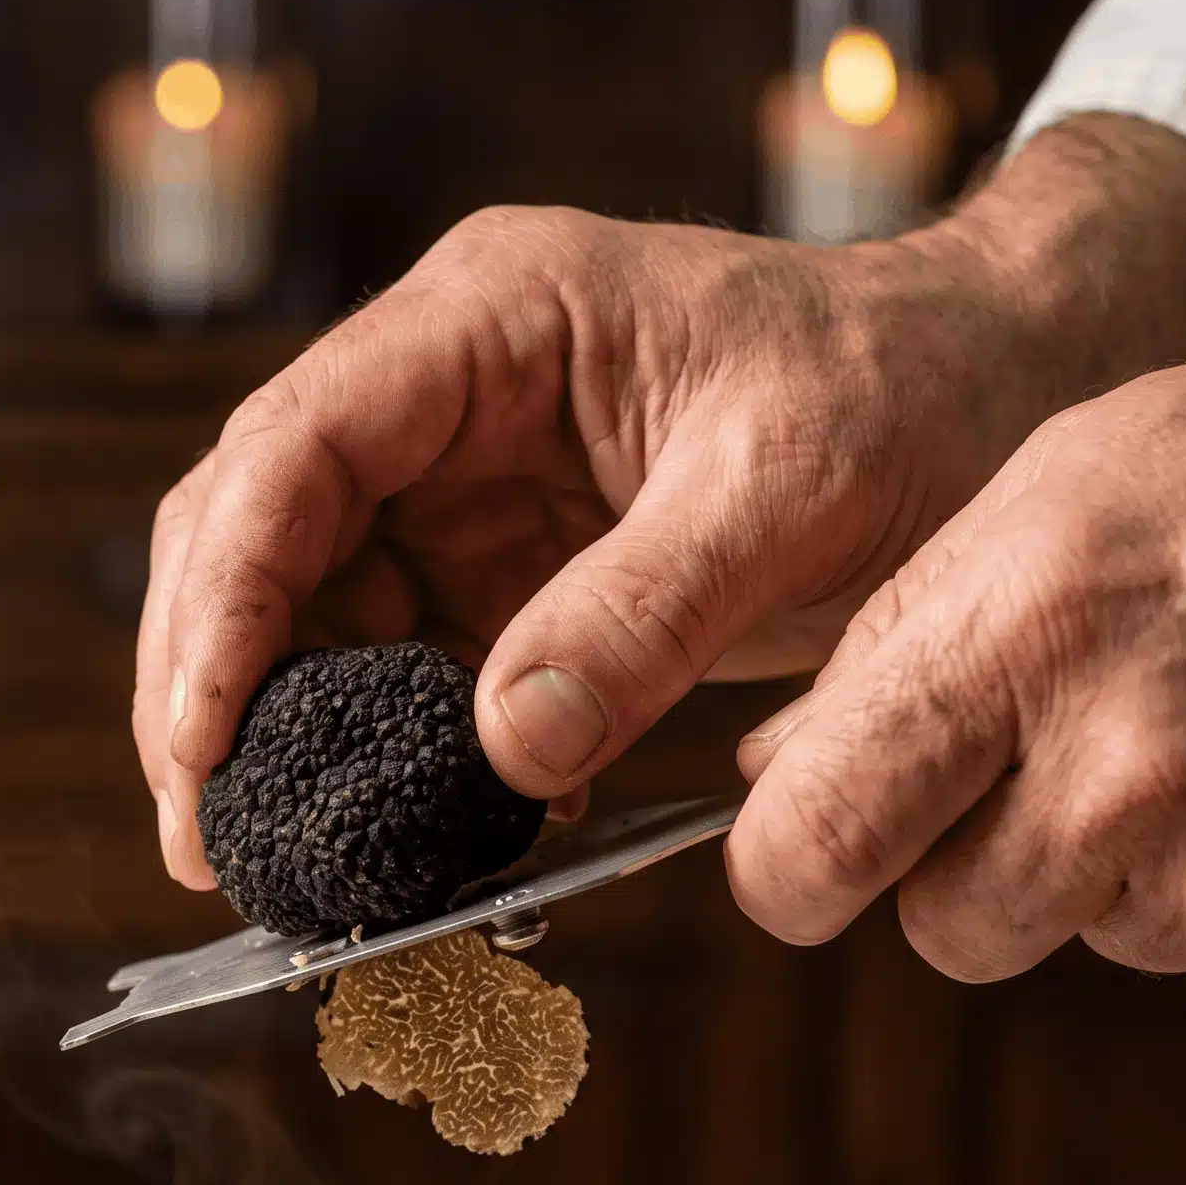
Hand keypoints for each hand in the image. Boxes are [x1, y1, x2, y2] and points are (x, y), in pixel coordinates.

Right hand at [137, 118, 1185, 890]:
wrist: (982, 398)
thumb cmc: (902, 398)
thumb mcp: (787, 493)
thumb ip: (644, 616)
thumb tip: (506, 754)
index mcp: (491, 322)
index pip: (295, 448)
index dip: (229, 599)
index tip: (203, 741)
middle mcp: (444, 395)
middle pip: (253, 530)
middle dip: (211, 684)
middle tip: (206, 841)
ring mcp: (461, 485)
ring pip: (299, 608)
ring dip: (274, 735)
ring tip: (279, 862)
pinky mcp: (496, 570)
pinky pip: (390, 667)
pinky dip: (374, 755)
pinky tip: (397, 834)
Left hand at [728, 319, 1185, 995]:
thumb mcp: (1043, 500)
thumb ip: (896, 648)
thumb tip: (773, 778)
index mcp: (1021, 633)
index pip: (813, 841)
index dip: (789, 865)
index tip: (800, 853)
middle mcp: (1124, 764)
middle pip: (944, 928)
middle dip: (962, 870)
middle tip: (1038, 764)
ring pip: (1085, 937)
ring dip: (1110, 868)